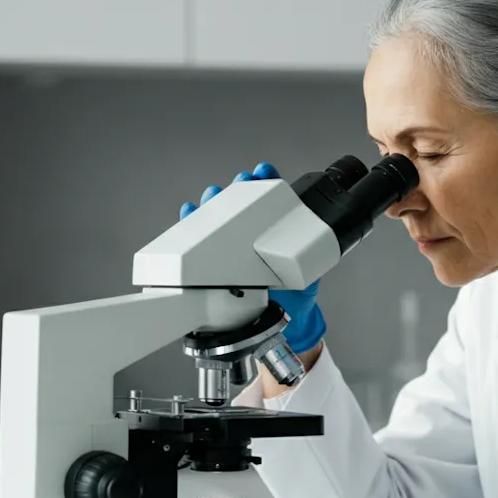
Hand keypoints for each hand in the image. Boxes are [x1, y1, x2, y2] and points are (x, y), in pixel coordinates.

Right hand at [180, 163, 325, 353]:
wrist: (280, 326)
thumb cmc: (295, 298)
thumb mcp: (306, 274)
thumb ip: (306, 258)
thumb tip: (308, 245)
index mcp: (274, 233)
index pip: (269, 200)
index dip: (266, 182)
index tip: (263, 171)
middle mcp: (250, 238)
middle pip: (240, 205)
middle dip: (238, 189)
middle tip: (239, 182)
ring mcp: (229, 251)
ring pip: (217, 219)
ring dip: (214, 203)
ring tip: (213, 194)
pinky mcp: (210, 266)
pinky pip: (196, 244)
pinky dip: (189, 225)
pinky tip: (188, 212)